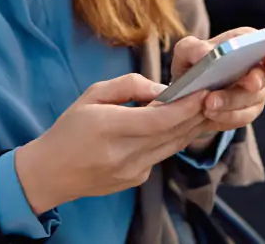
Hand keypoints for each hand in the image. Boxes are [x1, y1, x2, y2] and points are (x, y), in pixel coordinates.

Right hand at [13, 73, 209, 213]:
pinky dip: (173, 138)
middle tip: (214, 92)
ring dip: (191, 126)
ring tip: (203, 105)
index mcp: (110, 128)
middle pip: (174, 133)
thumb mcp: (92, 95)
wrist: (51, 173)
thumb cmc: (69, 129)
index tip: (205, 89)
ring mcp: (132, 171)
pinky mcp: (136, 179)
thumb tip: (163, 88)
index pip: (160, 119)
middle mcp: (124, 154)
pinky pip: (162, 155)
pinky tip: (178, 124)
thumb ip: (129, 86)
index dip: (187, 105)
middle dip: (196, 112)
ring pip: (173, 146)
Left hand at [170, 28, 264, 150]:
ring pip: (253, 99)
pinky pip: (243, 116)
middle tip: (241, 86)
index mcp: (243, 44)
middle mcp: (255, 66)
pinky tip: (210, 115)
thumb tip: (206, 53)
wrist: (188, 94)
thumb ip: (192, 48)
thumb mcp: (185, 53)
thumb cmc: (192, 65)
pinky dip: (227, 117)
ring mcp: (255, 91)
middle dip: (250, 84)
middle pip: (262, 75)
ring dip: (230, 104)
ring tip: (207, 105)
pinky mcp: (249, 110)